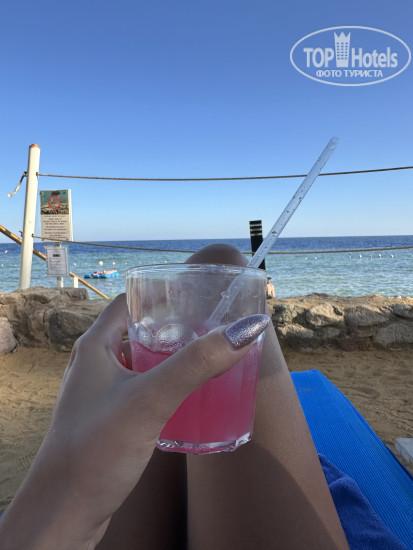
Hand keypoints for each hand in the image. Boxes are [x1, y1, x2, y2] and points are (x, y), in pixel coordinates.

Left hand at [1, 294, 268, 549]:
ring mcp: (100, 394)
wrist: (63, 515)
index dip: (161, 294)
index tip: (196, 294)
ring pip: (142, 363)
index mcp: (94, 347)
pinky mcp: (110, 420)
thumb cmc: (95, 451)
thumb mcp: (151, 399)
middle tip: (210, 328)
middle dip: (174, 327)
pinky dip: (165, 385)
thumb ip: (197, 364)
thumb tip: (245, 329)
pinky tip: (188, 396)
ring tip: (207, 358)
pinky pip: (142, 390)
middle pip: (138, 331)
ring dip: (171, 358)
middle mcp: (94, 365)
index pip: (129, 302)